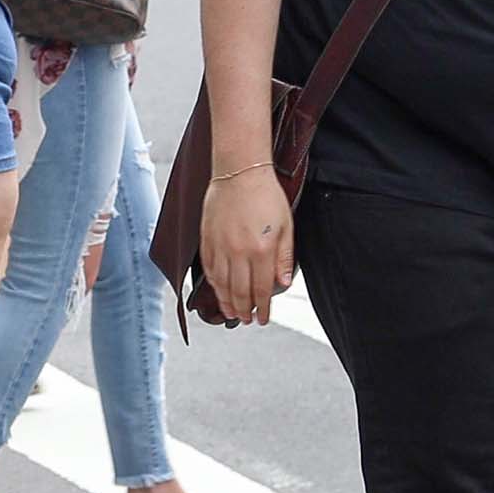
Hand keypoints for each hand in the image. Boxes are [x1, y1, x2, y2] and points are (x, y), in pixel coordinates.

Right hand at [200, 166, 294, 326]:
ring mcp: (220, 247)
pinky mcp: (207, 240)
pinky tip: (219, 291)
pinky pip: (210, 270)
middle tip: (247, 320)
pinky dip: (214, 285)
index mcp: (262, 251)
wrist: (239, 172)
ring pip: (222, 285)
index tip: (263, 318)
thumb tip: (282, 284)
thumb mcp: (286, 226)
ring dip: (227, 303)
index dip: (262, 308)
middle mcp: (239, 253)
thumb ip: (284, 257)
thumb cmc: (266, 195)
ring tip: (232, 313)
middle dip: (244, 311)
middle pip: (240, 293)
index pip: (261, 290)